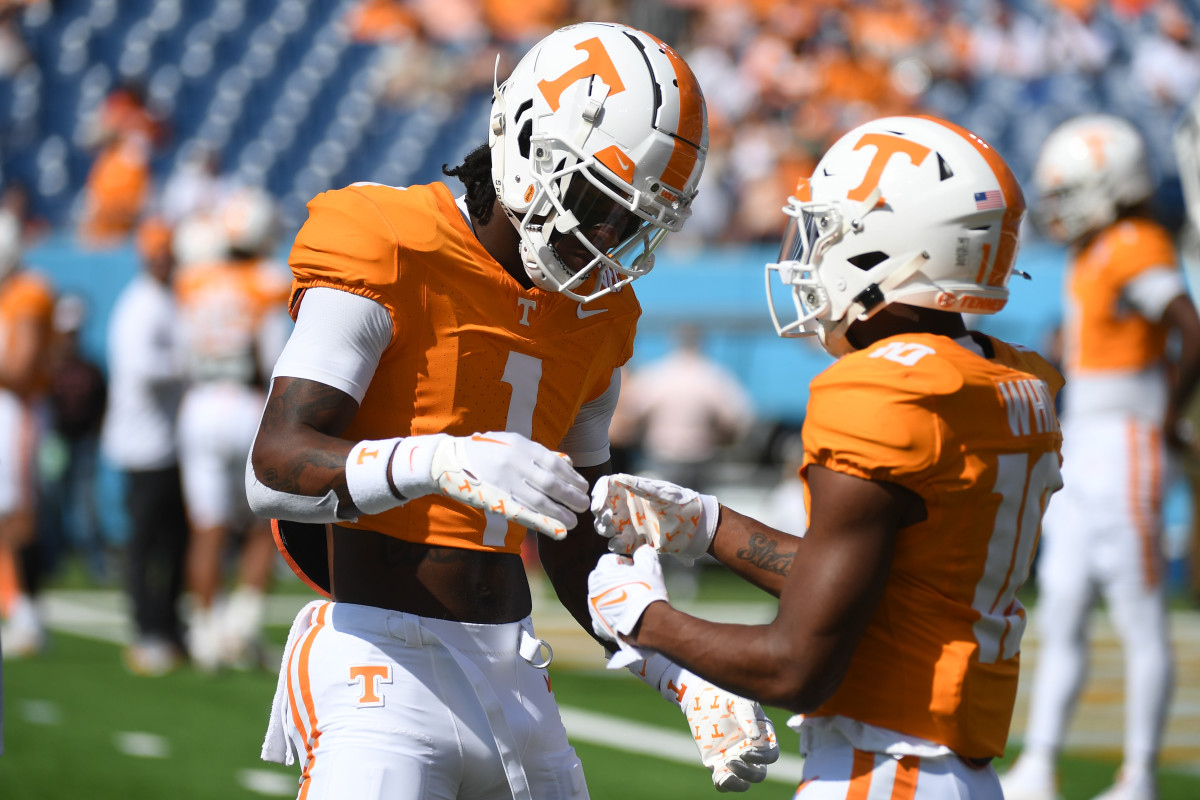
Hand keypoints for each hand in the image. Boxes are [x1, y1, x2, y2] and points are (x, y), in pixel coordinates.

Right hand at [429, 432, 588, 538]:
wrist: (447, 460)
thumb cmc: (483, 451)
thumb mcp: (510, 442)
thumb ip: (537, 452)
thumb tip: (566, 463)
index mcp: (520, 446)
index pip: (555, 464)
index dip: (573, 478)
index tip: (583, 487)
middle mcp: (515, 463)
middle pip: (552, 483)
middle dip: (572, 496)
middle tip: (584, 505)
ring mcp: (504, 483)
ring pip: (541, 501)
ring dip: (562, 513)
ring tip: (574, 521)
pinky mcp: (495, 500)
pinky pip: (524, 514)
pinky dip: (543, 524)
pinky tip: (558, 532)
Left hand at [587, 545, 667, 667]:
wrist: (647, 623)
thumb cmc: (647, 591)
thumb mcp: (650, 566)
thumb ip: (644, 554)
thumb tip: (642, 551)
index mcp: (603, 572)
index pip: (608, 560)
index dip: (623, 562)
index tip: (634, 568)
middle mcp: (593, 589)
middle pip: (602, 578)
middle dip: (614, 578)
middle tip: (631, 583)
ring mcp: (594, 608)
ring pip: (600, 597)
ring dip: (611, 596)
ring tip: (629, 601)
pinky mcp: (598, 625)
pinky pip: (602, 616)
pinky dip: (610, 615)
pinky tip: (623, 616)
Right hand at [591, 474, 718, 563]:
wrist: (696, 526)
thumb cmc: (680, 503)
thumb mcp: (660, 493)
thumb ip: (640, 486)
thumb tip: (619, 477)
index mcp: (630, 490)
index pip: (606, 488)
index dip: (598, 494)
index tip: (597, 505)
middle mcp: (626, 507)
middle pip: (602, 509)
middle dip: (600, 514)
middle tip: (607, 519)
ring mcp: (629, 524)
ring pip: (606, 527)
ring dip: (604, 529)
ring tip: (612, 530)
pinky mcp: (634, 541)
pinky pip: (618, 544)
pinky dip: (616, 544)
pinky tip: (621, 543)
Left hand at [630, 654, 779, 791]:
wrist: (702, 697)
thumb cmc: (726, 695)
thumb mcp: (740, 700)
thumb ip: (748, 716)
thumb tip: (756, 736)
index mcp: (763, 736)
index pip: (771, 755)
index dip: (762, 758)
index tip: (745, 751)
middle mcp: (751, 750)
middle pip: (758, 773)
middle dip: (747, 772)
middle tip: (730, 760)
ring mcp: (735, 758)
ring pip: (744, 782)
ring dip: (737, 783)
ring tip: (724, 774)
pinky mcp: (717, 763)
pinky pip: (724, 782)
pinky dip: (724, 785)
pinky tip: (718, 777)